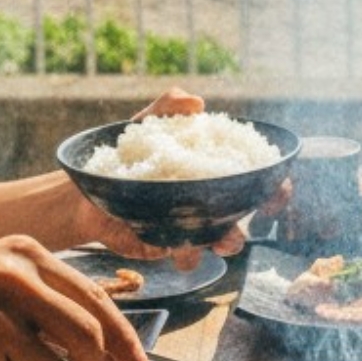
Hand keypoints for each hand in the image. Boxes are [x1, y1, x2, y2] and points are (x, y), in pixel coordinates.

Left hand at [107, 87, 289, 262]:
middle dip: (241, 232)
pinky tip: (163, 242)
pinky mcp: (165, 246)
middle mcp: (209, 203)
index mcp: (216, 172)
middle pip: (243, 222)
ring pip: (216, 245)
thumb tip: (197, 104)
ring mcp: (189, 227)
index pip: (259, 183)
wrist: (84, 185)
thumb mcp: (147, 122)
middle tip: (233, 232)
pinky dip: (178, 251)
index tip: (273, 197)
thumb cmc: (125, 150)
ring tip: (195, 242)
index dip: (276, 190)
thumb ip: (170, 106)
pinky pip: (182, 256)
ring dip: (213, 247)